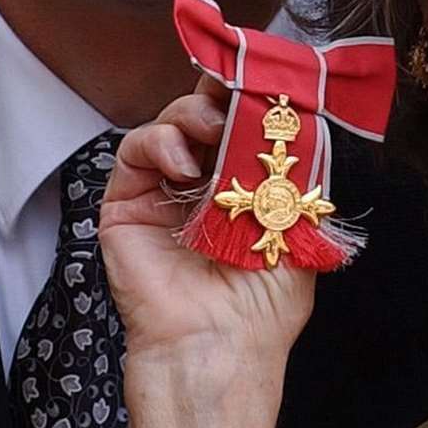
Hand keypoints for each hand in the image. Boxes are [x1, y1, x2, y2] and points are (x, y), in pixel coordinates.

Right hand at [99, 78, 315, 427]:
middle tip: (235, 93)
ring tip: (211, 130)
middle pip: (205, 115)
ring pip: (170, 124)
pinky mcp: (126, 204)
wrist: (220, 352)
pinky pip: (135, 152)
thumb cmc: (263, 307)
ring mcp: (162, 192)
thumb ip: (296, 176)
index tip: (264, 76)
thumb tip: (300, 119)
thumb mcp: (298, 231)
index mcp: (243, 188)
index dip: (251, 98)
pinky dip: (159, 142)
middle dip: (221, 95)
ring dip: (192, 114)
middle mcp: (201, 184)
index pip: (243, 126)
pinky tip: (181, 162)